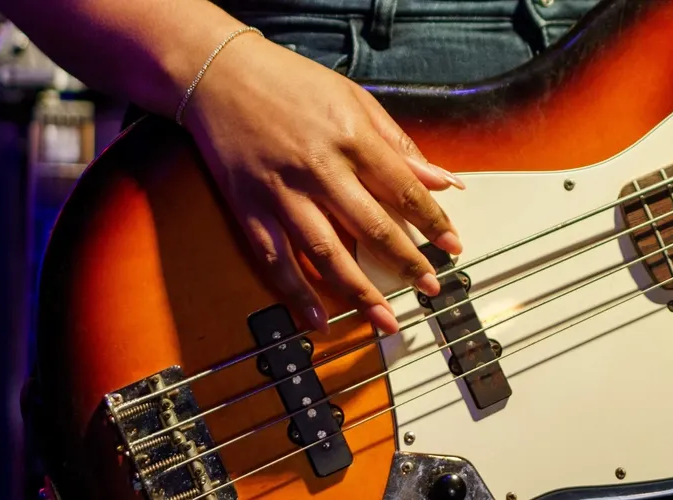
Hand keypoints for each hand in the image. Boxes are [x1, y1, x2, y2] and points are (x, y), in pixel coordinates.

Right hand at [179, 36, 465, 334]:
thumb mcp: (355, 99)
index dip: (433, 222)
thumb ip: (399, 145)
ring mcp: (282, 193)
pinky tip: (319, 319)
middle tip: (431, 287)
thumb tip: (442, 180)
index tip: (453, 246)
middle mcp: (319, 169)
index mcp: (351, 139)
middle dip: (407, 263)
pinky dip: (297, 293)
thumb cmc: (291, 82)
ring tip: (385, 319)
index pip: (403, 189)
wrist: (219, 75)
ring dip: (359, 292)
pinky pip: (276, 260)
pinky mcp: (249, 208)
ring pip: (326, 254)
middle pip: (371, 228)